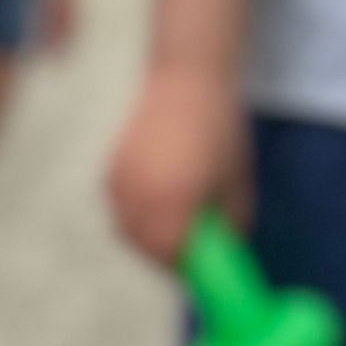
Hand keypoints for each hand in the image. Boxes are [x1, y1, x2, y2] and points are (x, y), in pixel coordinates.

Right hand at [106, 62, 251, 267]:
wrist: (187, 78)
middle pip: (144, 246)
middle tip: (188, 248)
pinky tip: (157, 196)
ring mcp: (120, 183)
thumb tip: (224, 250)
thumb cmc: (220, 129)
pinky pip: (120, 207)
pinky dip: (136, 213)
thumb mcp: (235, 181)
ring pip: (127, 228)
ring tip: (173, 220)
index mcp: (171, 203)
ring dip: (148, 234)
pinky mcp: (110, 169)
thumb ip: (230, 221)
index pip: (169, 255)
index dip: (184, 266)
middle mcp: (139, 197)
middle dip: (165, 253)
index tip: (199, 266)